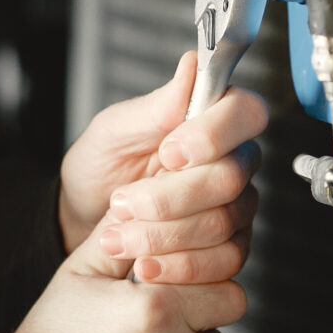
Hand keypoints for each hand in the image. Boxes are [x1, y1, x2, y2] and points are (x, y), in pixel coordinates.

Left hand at [58, 52, 266, 285]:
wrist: (86, 215)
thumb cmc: (102, 164)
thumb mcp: (115, 129)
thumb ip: (157, 105)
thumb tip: (192, 65)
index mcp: (212, 119)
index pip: (246, 112)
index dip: (213, 134)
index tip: (168, 151)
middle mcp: (233, 160)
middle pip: (230, 177)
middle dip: (169, 197)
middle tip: (123, 203)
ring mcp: (236, 206)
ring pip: (223, 223)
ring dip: (164, 234)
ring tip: (121, 236)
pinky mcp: (229, 247)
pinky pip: (223, 261)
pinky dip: (178, 267)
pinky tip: (145, 265)